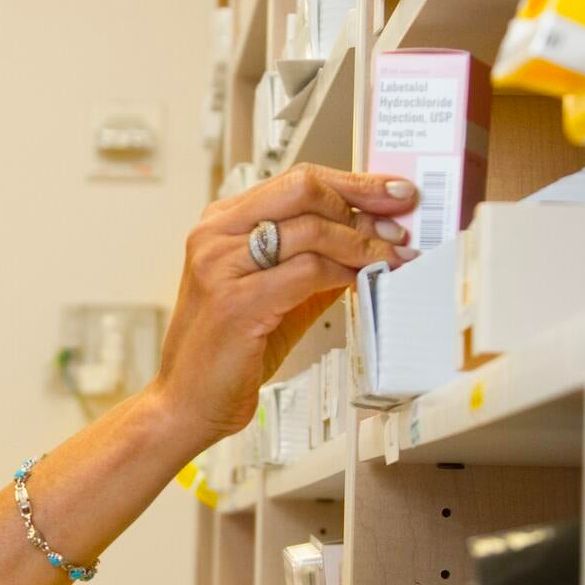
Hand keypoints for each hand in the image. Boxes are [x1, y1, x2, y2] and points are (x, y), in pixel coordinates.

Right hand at [151, 163, 420, 446]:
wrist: (187, 403)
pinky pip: (308, 272)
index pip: (296, 181)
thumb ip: (313, 263)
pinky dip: (344, 274)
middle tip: (397, 225)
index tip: (392, 192)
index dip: (353, 182)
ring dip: (363, 244)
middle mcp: (215, 237)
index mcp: (220, 225)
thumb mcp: (275, 294)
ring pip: (312, 230)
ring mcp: (221, 267)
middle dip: (362, 200)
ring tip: (391, 258)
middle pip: (303, 189)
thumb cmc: (227, 353)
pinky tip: (360, 283)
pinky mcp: (236, 302)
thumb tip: (370, 238)